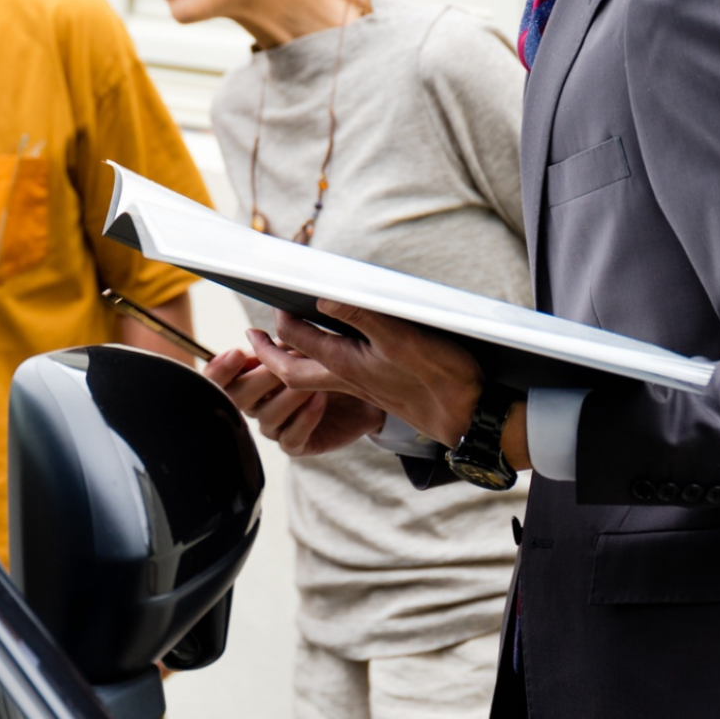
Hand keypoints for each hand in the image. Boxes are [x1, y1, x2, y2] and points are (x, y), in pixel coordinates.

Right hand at [205, 346, 385, 456]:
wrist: (362, 390)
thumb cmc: (324, 366)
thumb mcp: (299, 350)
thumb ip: (274, 346)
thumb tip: (252, 334)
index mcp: (247, 379)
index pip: (216, 380)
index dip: (219, 370)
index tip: (237, 353)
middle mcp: (255, 405)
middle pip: (237, 399)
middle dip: (259, 379)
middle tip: (281, 365)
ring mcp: (274, 426)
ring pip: (266, 416)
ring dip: (288, 396)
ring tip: (309, 381)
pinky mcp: (296, 444)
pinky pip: (292, 436)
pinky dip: (305, 417)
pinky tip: (319, 399)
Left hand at [246, 300, 484, 448]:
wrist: (468, 418)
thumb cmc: (438, 378)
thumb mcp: (401, 337)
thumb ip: (360, 316)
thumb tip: (320, 300)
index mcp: (344, 365)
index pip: (295, 344)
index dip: (277, 326)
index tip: (263, 311)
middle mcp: (346, 379)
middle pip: (292, 372)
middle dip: (268, 356)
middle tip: (251, 338)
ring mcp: (363, 387)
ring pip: (312, 378)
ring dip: (292, 361)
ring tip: (284, 342)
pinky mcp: (380, 390)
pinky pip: (335, 381)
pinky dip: (321, 366)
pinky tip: (334, 354)